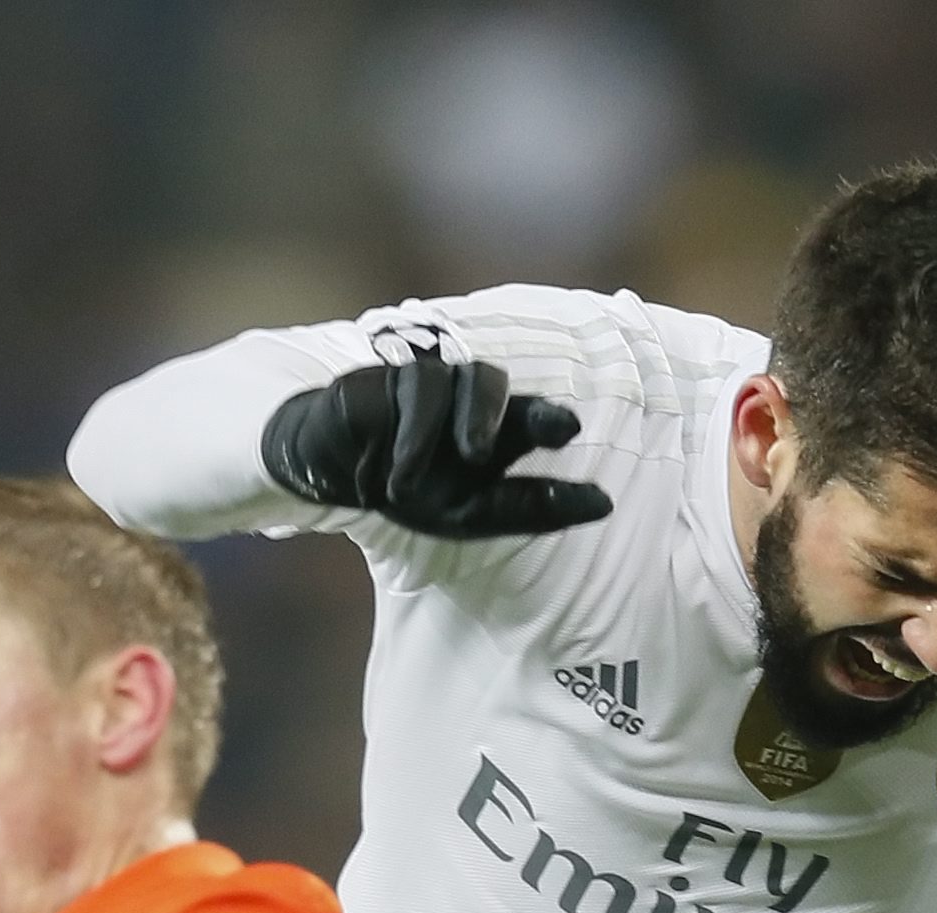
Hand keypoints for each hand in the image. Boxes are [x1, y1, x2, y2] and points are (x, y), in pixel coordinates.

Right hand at [259, 352, 610, 538]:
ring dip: (478, 419)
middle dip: (541, 415)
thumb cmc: (406, 486)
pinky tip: (403, 475)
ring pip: (472, 385)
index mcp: (497, 439)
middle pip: (518, 405)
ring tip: (475, 453)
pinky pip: (418, 394)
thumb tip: (604, 504)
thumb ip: (525, 505)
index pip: (537, 443)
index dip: (568, 482)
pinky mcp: (396, 376)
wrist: (332, 465)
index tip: (600, 503)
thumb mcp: (466, 512)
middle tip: (568, 428)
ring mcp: (437, 386)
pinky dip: (416, 435)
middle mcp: (473, 408)